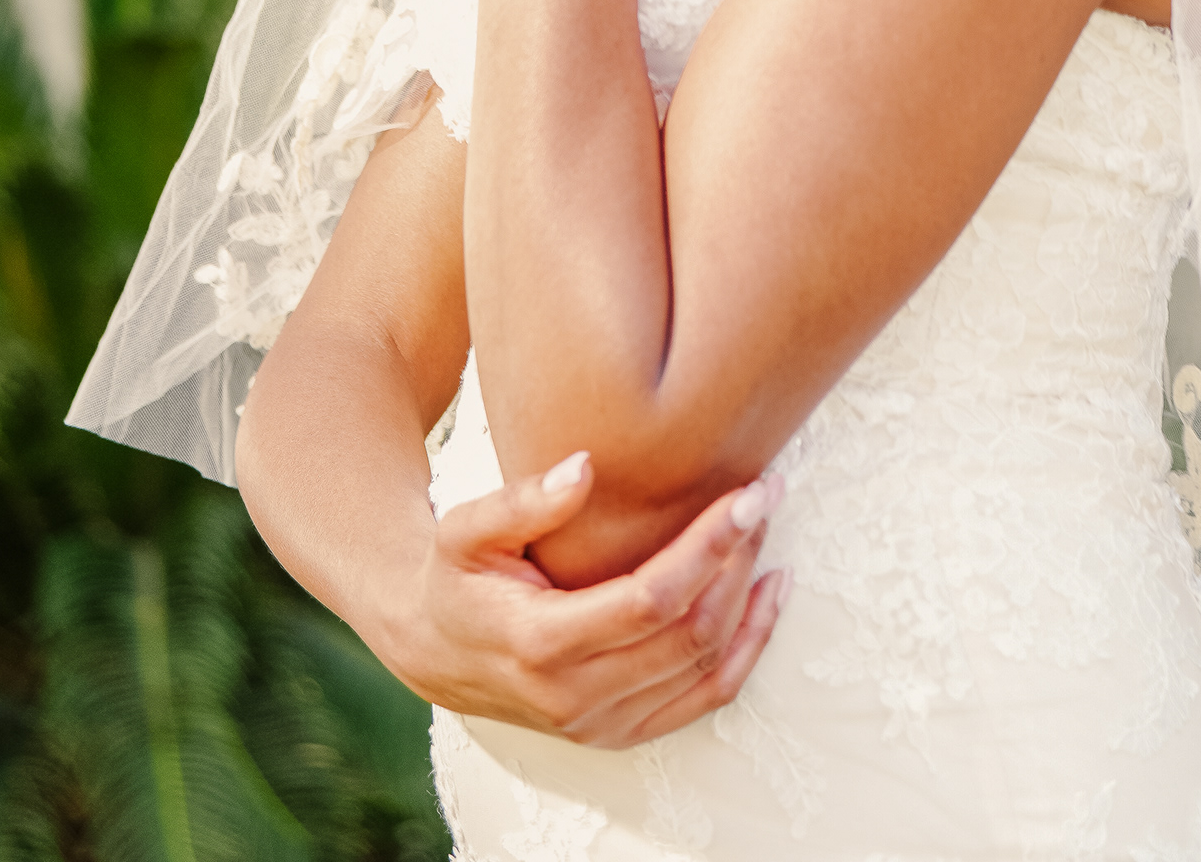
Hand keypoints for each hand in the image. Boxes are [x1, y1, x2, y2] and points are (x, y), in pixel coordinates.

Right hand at [382, 453, 787, 747]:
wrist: (432, 649)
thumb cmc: (454, 576)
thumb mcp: (465, 529)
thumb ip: (522, 501)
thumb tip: (584, 469)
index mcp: (540, 643)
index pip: (649, 599)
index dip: (707, 547)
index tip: (745, 494)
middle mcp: (576, 696)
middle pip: (688, 631)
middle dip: (738, 558)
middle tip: (764, 492)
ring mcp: (601, 723)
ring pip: (705, 666)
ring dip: (748, 599)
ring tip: (767, 531)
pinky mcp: (621, 732)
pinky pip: (703, 698)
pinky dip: (746, 649)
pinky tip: (767, 596)